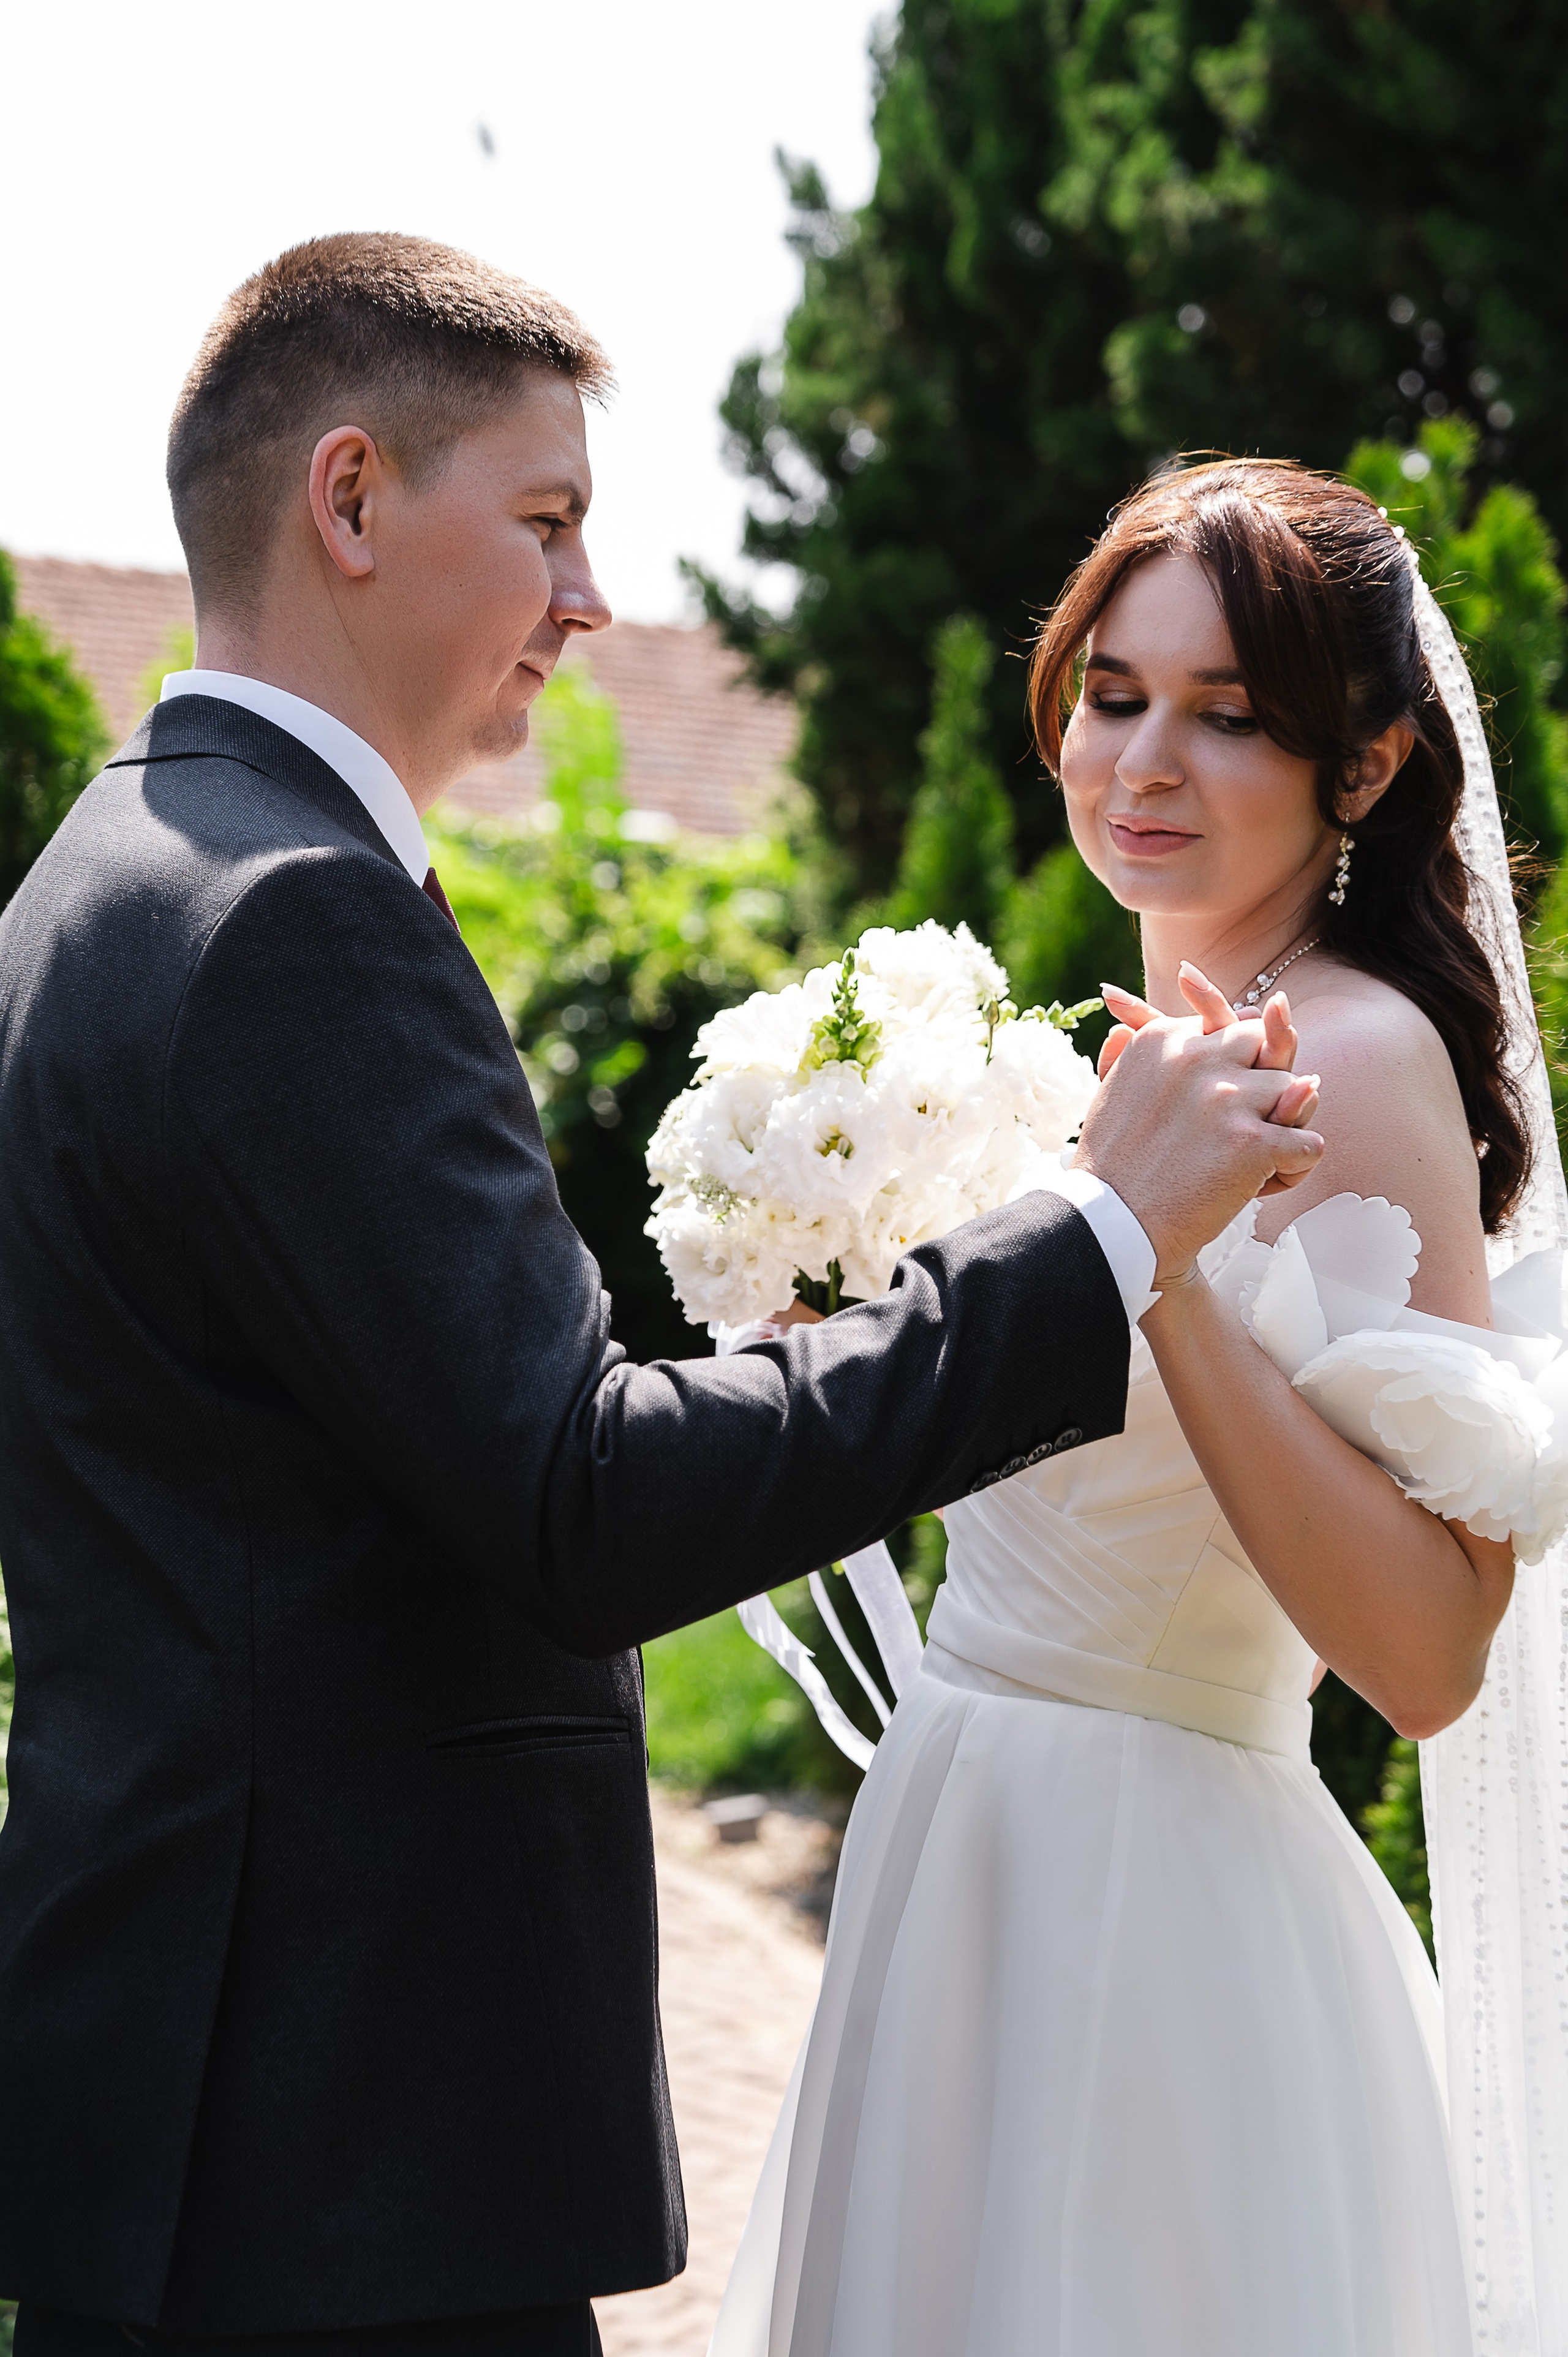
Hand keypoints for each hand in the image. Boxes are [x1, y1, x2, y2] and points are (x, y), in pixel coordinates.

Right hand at [1074, 963, 1323, 1281]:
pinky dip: (1296, 1166)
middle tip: (1240, 1125)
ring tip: (1250, 1160)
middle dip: (1262, 1083)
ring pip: (1294, 1090)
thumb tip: (1131, 1019)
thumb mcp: (1107, 1089)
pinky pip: (1308, 1142)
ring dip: (1281, 1127)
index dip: (1232, 1066)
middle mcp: (1197, 1059)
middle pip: (1264, 1046)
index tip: (1212, 1105)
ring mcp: (1227, 1099)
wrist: (1109, 1225)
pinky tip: (1265, 1181)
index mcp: (1162, 1039)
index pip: (1228, 1029)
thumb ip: (1126, 1050)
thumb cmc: (1110, 1165)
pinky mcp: (1252, 1142)